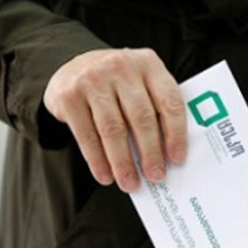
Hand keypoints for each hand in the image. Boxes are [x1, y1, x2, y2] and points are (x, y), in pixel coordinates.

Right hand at [43, 48, 187, 191]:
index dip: (176, 133)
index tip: (177, 159)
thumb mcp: (140, 83)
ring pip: (113, 129)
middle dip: (150, 153)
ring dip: (123, 162)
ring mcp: (93, 79)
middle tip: (155, 177)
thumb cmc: (117, 84)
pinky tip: (105, 176)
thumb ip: (155, 108)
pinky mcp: (69, 96)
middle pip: (141, 117)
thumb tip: (167, 156)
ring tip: (129, 183)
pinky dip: (97, 160)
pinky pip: (87, 135)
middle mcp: (121, 67)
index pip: (169, 101)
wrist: (73, 66)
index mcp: (148, 64)